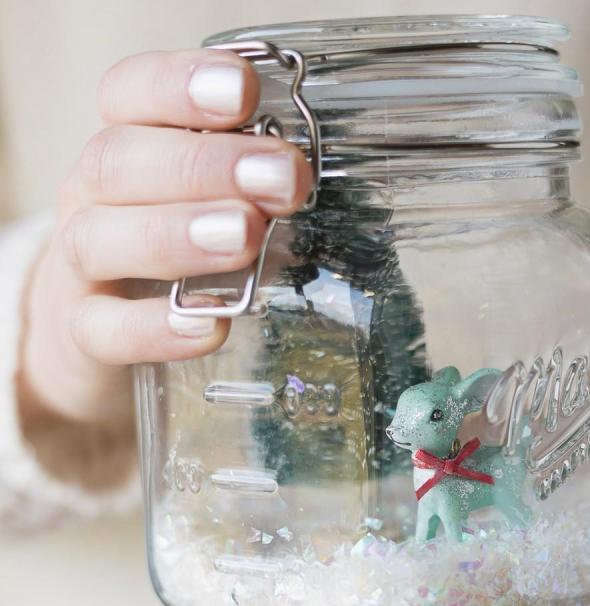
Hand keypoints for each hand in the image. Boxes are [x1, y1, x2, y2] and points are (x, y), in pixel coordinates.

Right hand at [19, 50, 312, 426]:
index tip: (243, 92)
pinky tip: (211, 326)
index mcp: (125, 148)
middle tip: (283, 180)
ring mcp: (80, 267)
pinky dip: (156, 328)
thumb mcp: (205, 204)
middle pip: (119, 161)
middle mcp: (91, 197)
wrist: (100, 329)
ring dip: (178, 234)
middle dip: (206, 166)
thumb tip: (308, 183)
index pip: (129, 94)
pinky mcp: (84, 333)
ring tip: (246, 237)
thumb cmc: (170, 252)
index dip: (179, 86)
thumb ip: (247, 189)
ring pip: (100, 238)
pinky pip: (106, 330)